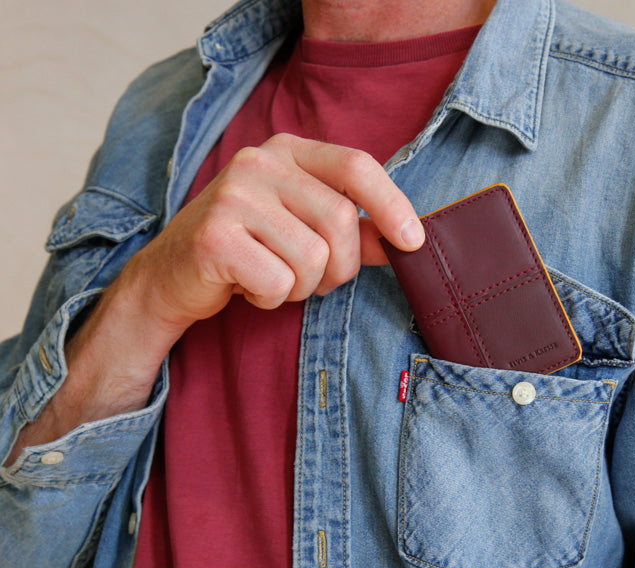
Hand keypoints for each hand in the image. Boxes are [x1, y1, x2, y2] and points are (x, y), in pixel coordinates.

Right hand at [129, 133, 422, 333]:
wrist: (170, 276)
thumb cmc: (248, 250)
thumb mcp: (303, 229)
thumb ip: (354, 230)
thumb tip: (406, 238)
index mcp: (286, 151)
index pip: (356, 166)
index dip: (392, 205)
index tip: (413, 241)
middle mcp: (258, 163)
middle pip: (340, 221)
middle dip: (341, 267)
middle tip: (316, 280)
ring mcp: (232, 196)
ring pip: (313, 258)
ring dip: (304, 286)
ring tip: (274, 279)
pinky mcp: (214, 237)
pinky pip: (279, 282)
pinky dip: (272, 298)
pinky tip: (247, 287)